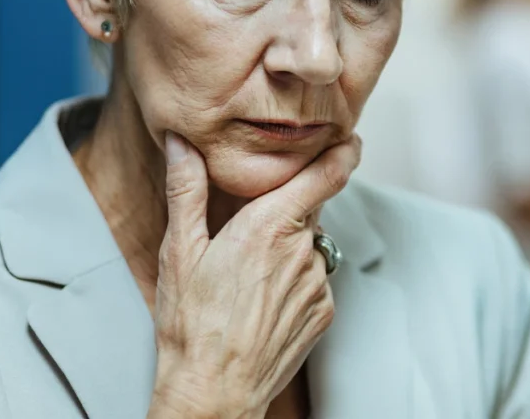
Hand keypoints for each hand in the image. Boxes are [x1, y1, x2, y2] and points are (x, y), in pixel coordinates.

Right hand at [147, 133, 360, 418]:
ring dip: (291, 249)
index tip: (350, 140)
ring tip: (250, 278)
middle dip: (291, 210)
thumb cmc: (192, 323)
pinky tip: (264, 302)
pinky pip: (317, 281)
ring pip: (312, 247)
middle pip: (312, 210)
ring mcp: (318, 282)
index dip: (344, 152)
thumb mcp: (179, 251)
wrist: (215, 389)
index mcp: (270, 226)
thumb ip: (187, 190)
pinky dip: (297, 282)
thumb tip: (182, 145)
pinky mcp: (324, 310)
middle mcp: (303, 250)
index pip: (327, 174)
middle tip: (254, 230)